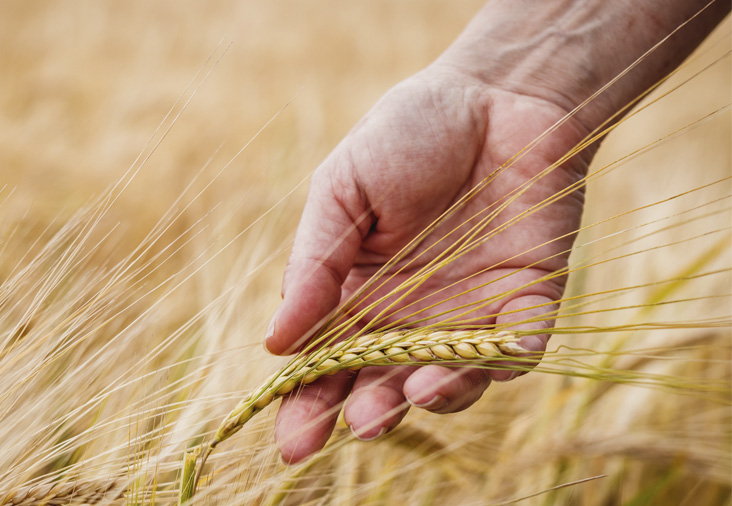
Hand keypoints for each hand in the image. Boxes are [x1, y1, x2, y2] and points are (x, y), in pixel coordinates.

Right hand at [264, 65, 591, 463]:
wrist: (495, 92)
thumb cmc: (409, 133)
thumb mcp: (341, 190)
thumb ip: (314, 264)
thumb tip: (275, 344)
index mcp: (358, 291)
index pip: (327, 362)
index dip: (308, 405)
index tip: (292, 442)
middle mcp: (410, 315)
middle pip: (385, 384)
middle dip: (368, 414)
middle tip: (360, 425)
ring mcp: (469, 312)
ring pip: (453, 380)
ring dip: (436, 395)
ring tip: (417, 393)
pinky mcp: (526, 299)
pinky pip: (519, 346)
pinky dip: (507, 358)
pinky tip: (488, 354)